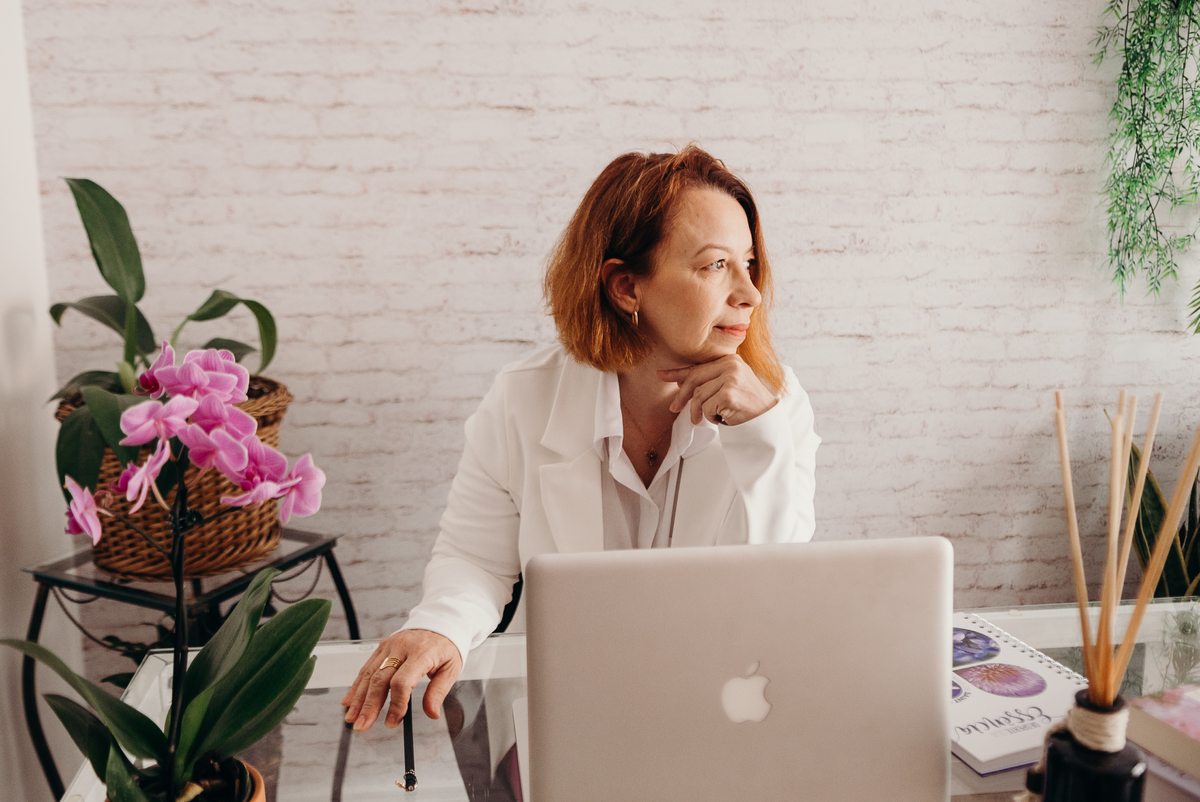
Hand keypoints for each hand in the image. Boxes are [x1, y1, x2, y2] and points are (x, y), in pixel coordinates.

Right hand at [340, 628, 461, 730]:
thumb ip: (439, 692)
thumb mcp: (451, 669)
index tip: (393, 721)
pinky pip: (367, 667)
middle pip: (380, 679)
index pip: (402, 681)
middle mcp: (402, 647)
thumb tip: (432, 713)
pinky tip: (349, 701)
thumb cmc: (445, 647)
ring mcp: (390, 645)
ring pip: (369, 674)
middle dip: (369, 705)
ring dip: (358, 699)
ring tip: (352, 718)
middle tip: (362, 725)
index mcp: (422, 653)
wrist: (440, 622)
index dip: (396, 704)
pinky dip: (356, 686)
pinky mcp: (382, 646)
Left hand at [658, 355, 776, 426]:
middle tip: (674, 408)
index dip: (677, 373)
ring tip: (713, 416)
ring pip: (699, 396)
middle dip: (682, 396)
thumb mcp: (726, 386)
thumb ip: (706, 381)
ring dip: (702, 411)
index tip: (661, 375)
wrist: (767, 418)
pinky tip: (723, 418)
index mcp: (729, 359)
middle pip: (694, 379)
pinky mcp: (729, 393)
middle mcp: (730, 364)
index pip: (698, 367)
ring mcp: (731, 377)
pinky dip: (711, 417)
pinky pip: (707, 407)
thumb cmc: (746, 403)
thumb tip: (679, 380)